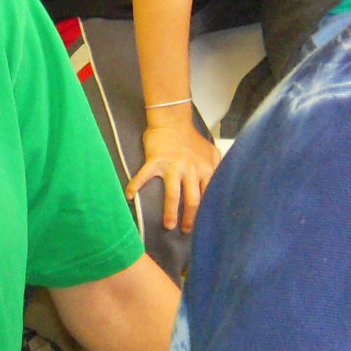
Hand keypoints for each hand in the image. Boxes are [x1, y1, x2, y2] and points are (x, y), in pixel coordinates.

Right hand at [127, 115, 220, 232]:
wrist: (173, 120)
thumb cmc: (191, 138)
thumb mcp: (210, 151)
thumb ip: (217, 167)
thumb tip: (222, 182)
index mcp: (205, 168)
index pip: (208, 195)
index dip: (206, 211)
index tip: (203, 224)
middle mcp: (191, 169)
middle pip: (193, 200)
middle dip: (190, 218)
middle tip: (186, 230)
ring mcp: (173, 166)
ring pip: (173, 195)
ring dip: (170, 213)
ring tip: (168, 226)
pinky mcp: (156, 161)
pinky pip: (144, 176)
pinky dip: (135, 186)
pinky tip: (129, 196)